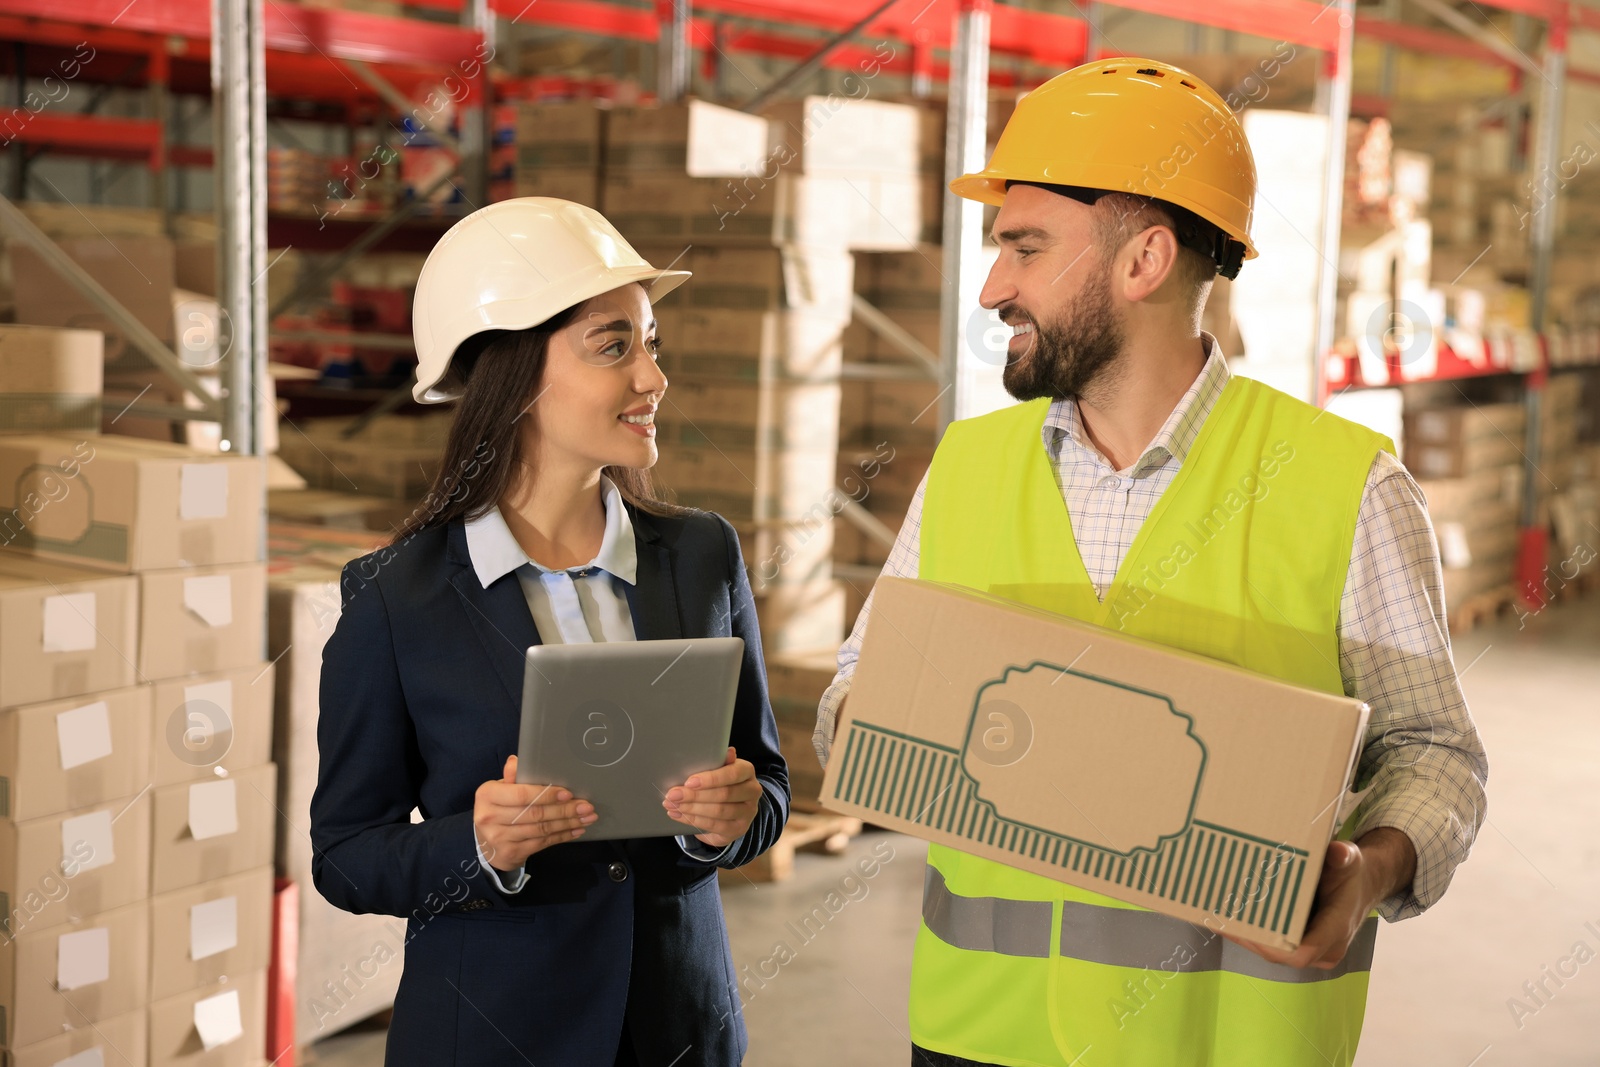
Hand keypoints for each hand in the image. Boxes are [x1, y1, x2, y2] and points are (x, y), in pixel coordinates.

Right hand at [473, 754, 595, 873]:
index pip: (521, 794)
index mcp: (488, 795)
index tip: (568, 794)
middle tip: (586, 807)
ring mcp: (499, 838)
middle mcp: (490, 817)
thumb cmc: (499, 808)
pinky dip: (562, 836)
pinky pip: (542, 843)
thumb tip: (516, 761)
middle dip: (565, 810)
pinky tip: (576, 830)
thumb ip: (512, 777)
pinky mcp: (510, 853)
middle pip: (535, 814)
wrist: (485, 843)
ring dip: (568, 824)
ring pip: (541, 830)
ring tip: (587, 818)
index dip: (547, 794)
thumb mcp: (501, 789)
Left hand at [664, 747, 761, 849]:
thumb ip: (720, 761)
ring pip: (719, 812)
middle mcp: (752, 792)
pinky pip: (715, 826)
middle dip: (694, 795)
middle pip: (723, 795)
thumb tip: (728, 751)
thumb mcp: (721, 767)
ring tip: (672, 805)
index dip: (711, 779)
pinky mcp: (739, 829)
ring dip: (692, 809)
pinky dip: (694, 821)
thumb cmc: (723, 780)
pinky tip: (679, 815)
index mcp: (747, 771)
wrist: (735, 804)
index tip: (689, 782)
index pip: (732, 774)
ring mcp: (747, 812)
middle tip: (673, 795)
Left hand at [1221, 828, 1415, 969]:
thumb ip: (1344, 857)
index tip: (1246, 927)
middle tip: (1218, 915)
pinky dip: (1251, 931)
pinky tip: (1225, 915)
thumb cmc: (1352, 873)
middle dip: (1247, 936)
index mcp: (1336, 930)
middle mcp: (1324, 948)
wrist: (1360, 886)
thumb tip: (1337, 852)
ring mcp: (1312, 951)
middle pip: (1278, 953)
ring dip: (1244, 934)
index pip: (1302, 952)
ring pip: (1272, 950)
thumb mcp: (1351, 860)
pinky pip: (1273, 944)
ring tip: (1214, 914)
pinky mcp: (1300, 945)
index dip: (1273, 945)